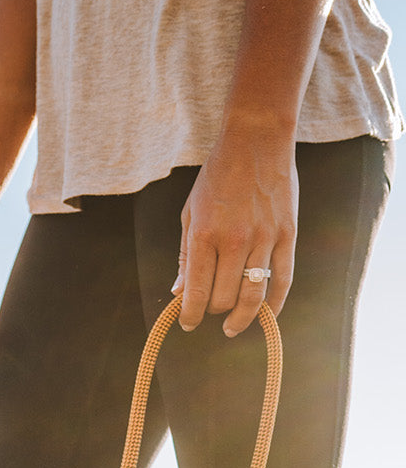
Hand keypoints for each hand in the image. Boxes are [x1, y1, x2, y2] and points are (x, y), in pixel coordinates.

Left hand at [175, 130, 297, 336]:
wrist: (257, 139)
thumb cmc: (217, 176)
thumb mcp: (190, 213)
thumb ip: (185, 256)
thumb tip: (179, 294)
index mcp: (204, 235)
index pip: (197, 292)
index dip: (190, 315)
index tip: (188, 324)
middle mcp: (234, 240)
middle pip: (223, 299)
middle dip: (213, 312)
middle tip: (210, 310)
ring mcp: (264, 238)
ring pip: (252, 296)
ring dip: (241, 319)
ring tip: (233, 328)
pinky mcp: (287, 234)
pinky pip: (283, 280)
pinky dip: (273, 305)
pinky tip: (265, 316)